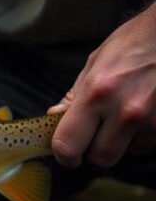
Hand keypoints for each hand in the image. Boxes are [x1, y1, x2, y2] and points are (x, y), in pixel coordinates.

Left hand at [49, 2, 155, 167]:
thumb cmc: (133, 43)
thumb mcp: (95, 63)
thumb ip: (74, 96)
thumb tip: (54, 118)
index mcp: (96, 93)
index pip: (68, 144)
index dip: (64, 155)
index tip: (67, 154)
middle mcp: (125, 110)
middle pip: (101, 157)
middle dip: (95, 149)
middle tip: (97, 133)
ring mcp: (153, 119)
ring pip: (128, 152)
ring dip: (122, 141)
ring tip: (126, 113)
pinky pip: (149, 144)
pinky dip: (143, 135)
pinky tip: (145, 112)